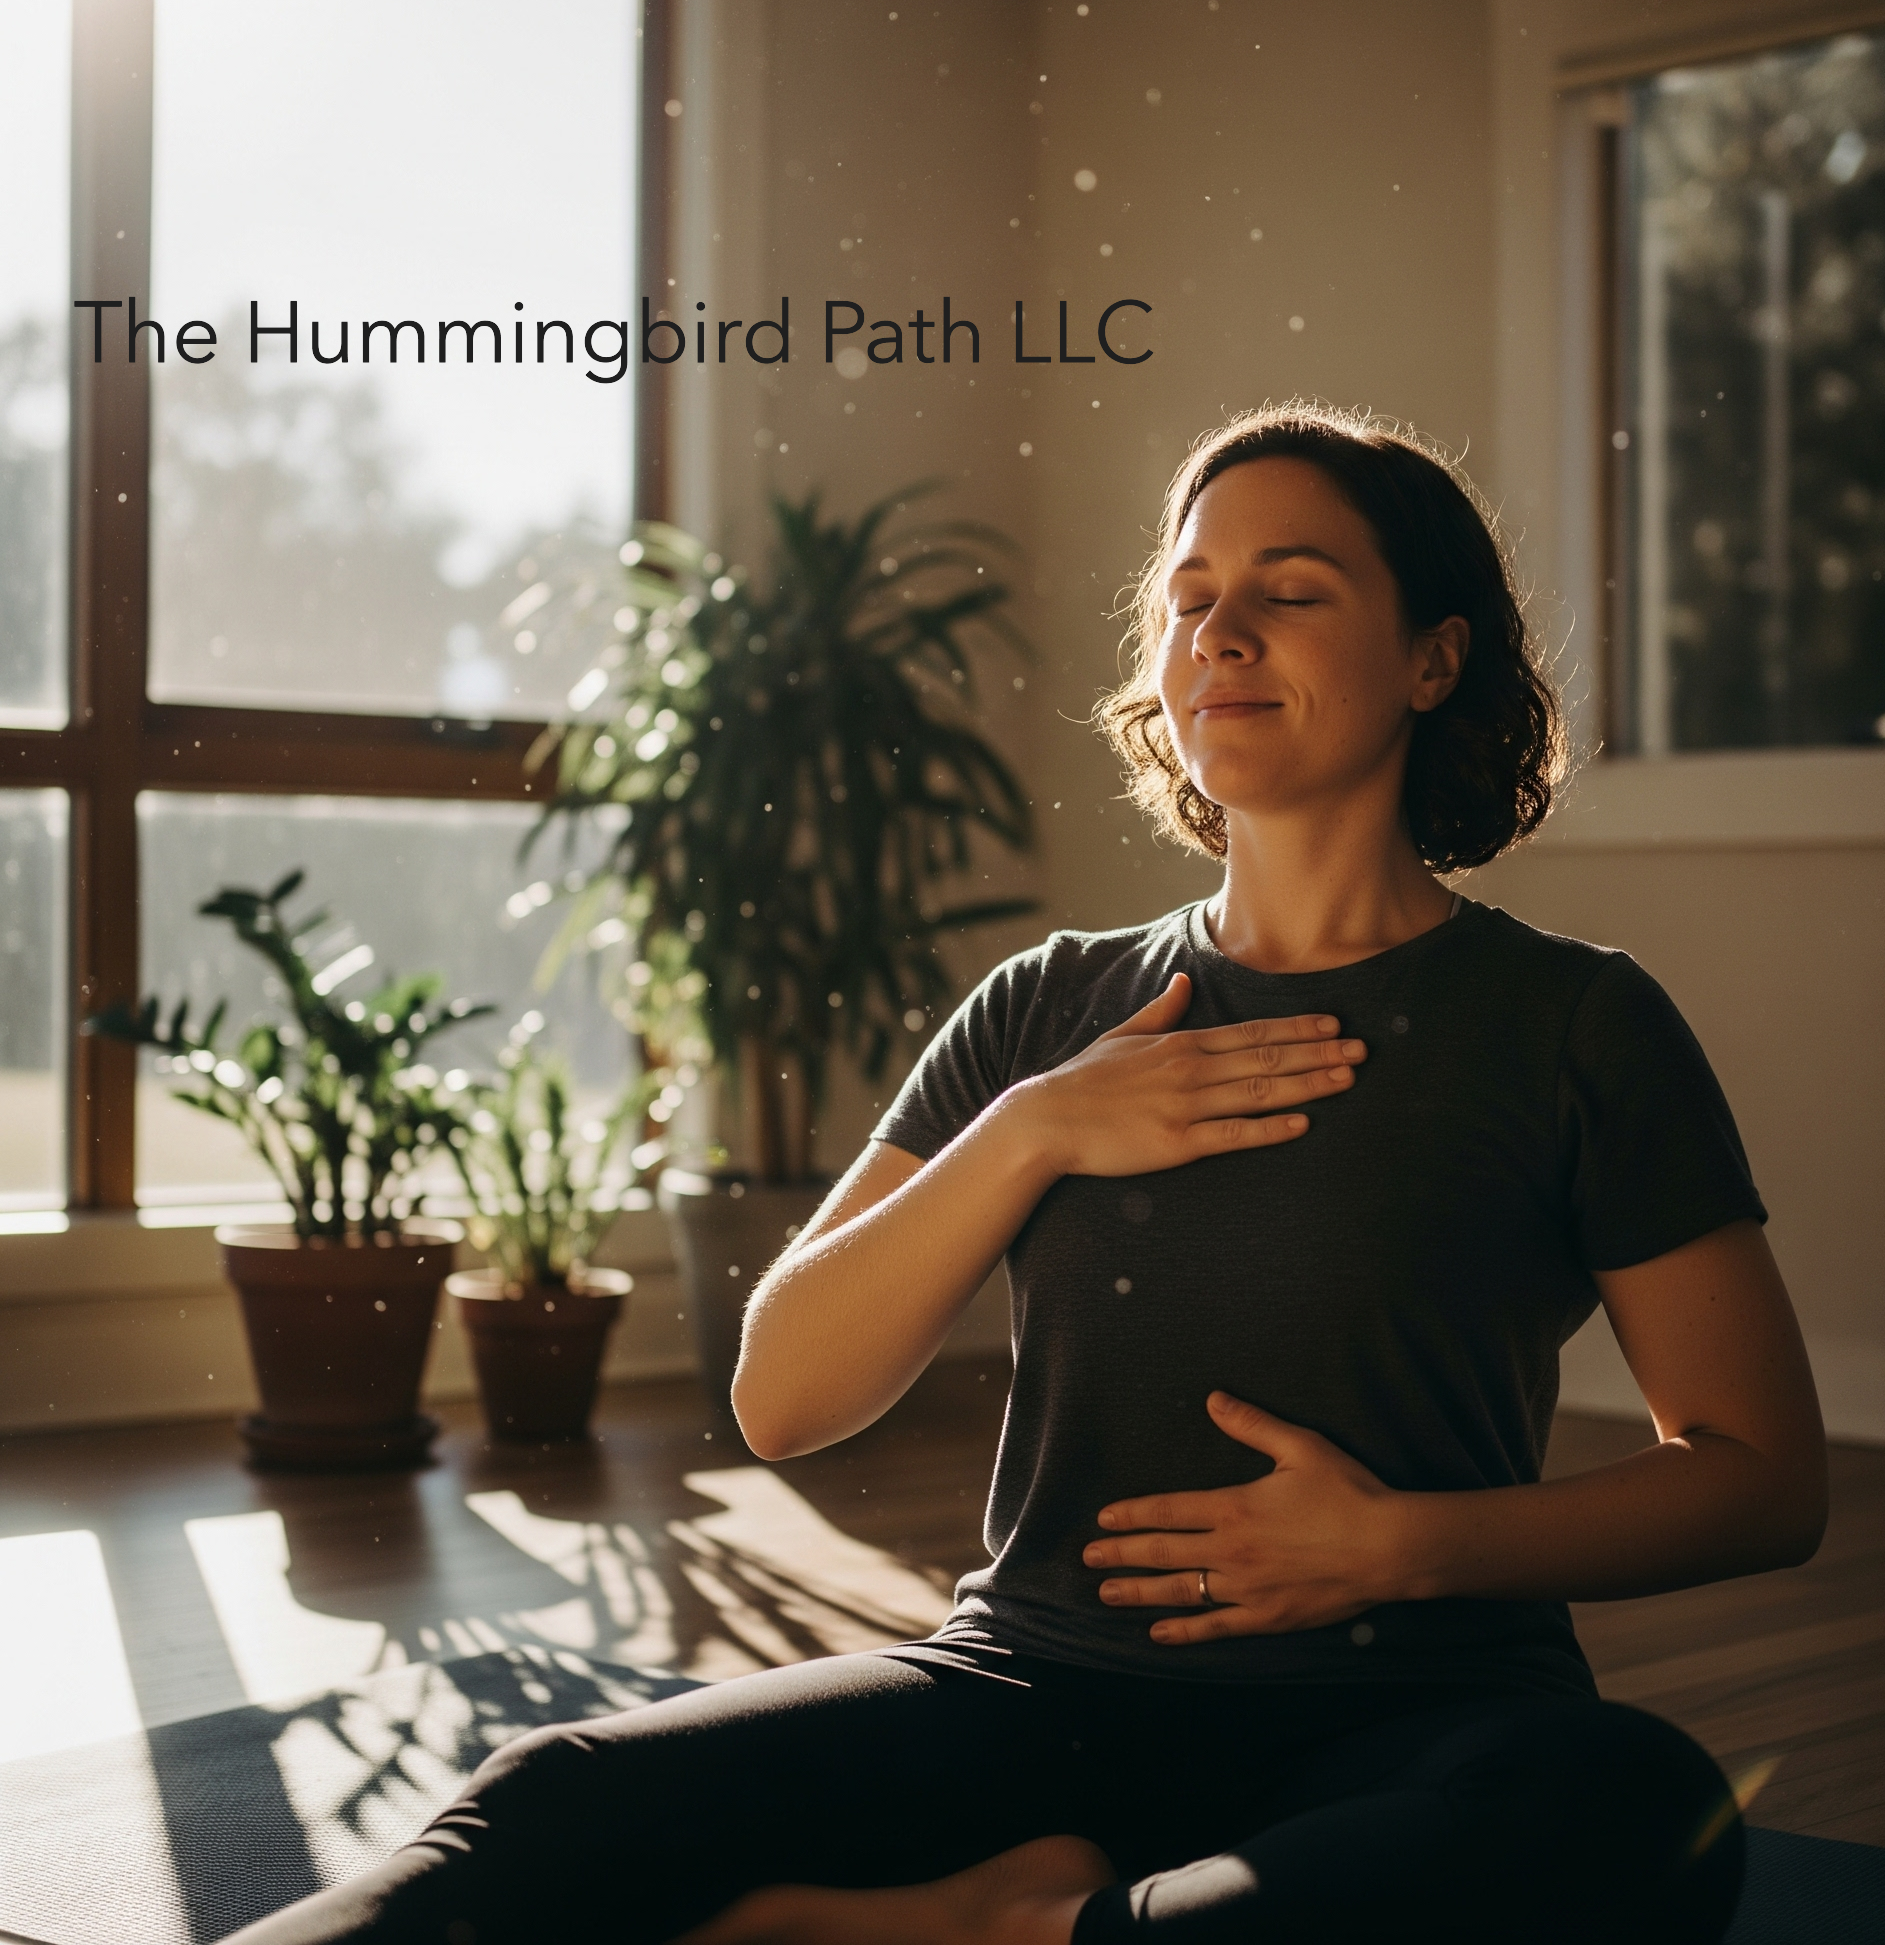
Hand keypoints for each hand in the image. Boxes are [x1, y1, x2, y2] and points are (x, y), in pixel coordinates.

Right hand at [1001, 972, 1365, 1179]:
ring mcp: (1185, 1106)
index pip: (1251, 1031)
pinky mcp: (1176, 1143)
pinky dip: (1271, 1128)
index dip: (1297, 1027)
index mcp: (1180, 1043)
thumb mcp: (1122, 1036)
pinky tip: (1303, 1123)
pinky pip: (1233, 1134)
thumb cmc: (1082, 1079)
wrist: (1047, 1119)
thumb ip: (1161, 1011)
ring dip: (1309, 1084)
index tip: (1334, 1024)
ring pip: (1260, 1091)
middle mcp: (1190, 1070)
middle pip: (1267, 1057)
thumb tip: (1185, 983)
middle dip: (1319, 1052)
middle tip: (1363, 1051)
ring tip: (1348, 1079)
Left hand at [1080, 1392, 1407, 1640]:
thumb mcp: (1300, 1447)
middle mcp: (1231, 1551)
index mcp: (1234, 1508)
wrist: (1389, 1548)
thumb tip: (1214, 1399)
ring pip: (1181, 1592)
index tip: (1103, 1519)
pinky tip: (1158, 1635)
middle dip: (1122, 1555)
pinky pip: (1215, 1627)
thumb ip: (1252, 1425)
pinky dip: (1184, 1632)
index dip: (1132, 1515)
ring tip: (1106, 1594)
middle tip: (1088, 1559)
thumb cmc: (1347, 1493)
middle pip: (1163, 1553)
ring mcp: (1247, 1589)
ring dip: (1139, 1593)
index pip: (1169, 1511)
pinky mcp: (1267, 1617)